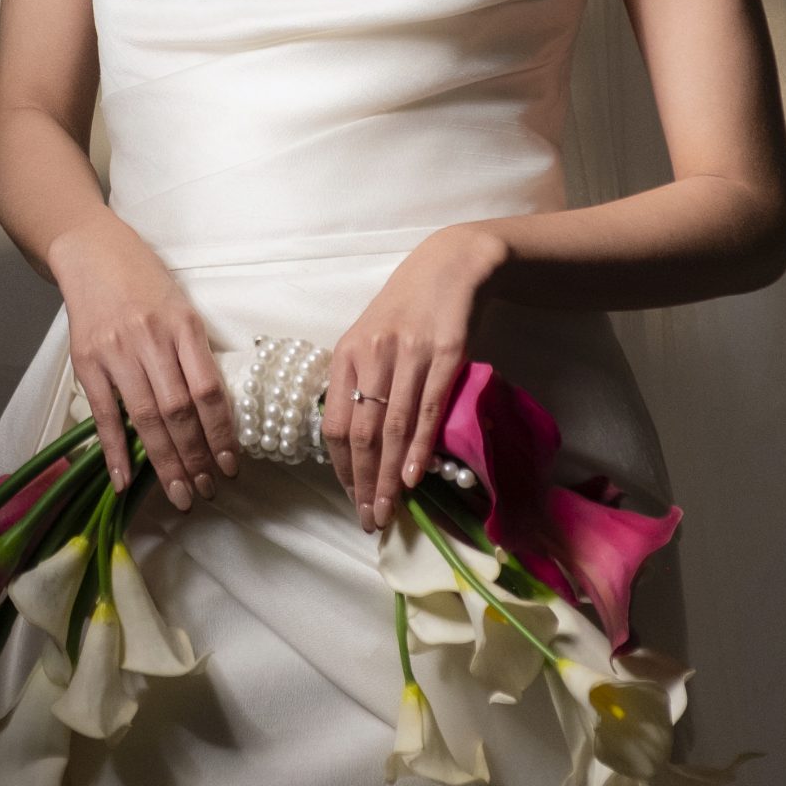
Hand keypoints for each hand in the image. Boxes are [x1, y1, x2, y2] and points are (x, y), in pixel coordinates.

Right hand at [49, 214, 238, 509]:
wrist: (92, 252)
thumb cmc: (144, 280)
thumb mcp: (182, 306)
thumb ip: (194, 353)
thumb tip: (214, 411)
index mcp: (184, 326)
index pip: (208, 391)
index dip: (221, 433)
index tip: (230, 466)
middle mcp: (152, 340)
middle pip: (178, 411)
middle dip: (195, 458)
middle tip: (206, 492)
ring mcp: (117, 352)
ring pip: (146, 417)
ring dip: (164, 462)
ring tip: (179, 494)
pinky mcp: (87, 361)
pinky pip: (104, 414)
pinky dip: (115, 450)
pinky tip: (125, 481)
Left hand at [321, 224, 508, 532]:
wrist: (451, 266)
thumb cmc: (408, 308)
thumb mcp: (371, 340)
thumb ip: (360, 383)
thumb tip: (355, 442)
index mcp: (346, 354)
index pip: (334, 423)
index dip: (340, 467)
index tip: (351, 498)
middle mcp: (372, 355)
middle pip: (360, 433)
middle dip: (362, 483)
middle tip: (369, 519)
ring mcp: (408, 355)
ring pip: (392, 428)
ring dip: (387, 476)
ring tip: (388, 510)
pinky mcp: (446, 354)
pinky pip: (426, 409)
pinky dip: (417, 447)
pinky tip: (412, 476)